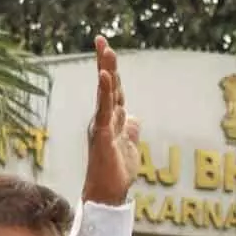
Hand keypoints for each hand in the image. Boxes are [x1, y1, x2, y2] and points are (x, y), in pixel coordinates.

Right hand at [82, 35, 140, 205]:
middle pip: (108, 86)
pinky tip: (105, 76)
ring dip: (106, 71)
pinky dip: (105, 92)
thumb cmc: (116, 174)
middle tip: (101, 40)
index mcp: (111, 121)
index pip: (114, 91)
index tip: (107, 50)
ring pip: (106, 94)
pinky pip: (104, 109)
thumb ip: (131, 130)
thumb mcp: (129, 147)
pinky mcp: (103, 135)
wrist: (108, 195)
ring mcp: (102, 126)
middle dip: (105, 63)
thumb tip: (134, 117)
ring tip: (105, 50)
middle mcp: (104, 120)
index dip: (113, 71)